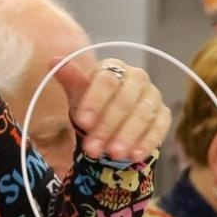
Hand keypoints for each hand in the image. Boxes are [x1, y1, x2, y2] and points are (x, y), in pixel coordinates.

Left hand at [54, 57, 169, 164]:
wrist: (111, 121)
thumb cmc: (93, 105)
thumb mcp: (78, 95)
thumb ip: (70, 80)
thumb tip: (54, 61)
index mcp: (114, 68)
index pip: (106, 80)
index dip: (94, 101)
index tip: (82, 122)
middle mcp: (137, 78)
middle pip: (124, 100)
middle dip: (107, 126)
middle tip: (92, 148)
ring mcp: (153, 96)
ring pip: (142, 115)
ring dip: (127, 136)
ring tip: (112, 154)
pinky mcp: (163, 115)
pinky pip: (159, 128)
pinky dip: (146, 142)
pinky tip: (133, 155)